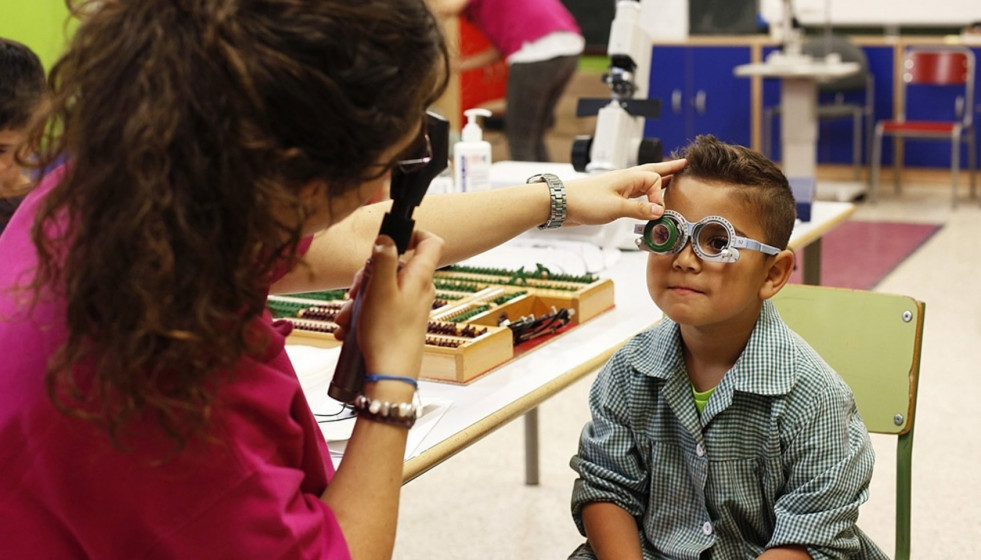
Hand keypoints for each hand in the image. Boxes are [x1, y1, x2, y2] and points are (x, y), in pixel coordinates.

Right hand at [340, 230, 442, 378]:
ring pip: (382, 289)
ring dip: (360, 300)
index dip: (413, 233)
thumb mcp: (379, 290)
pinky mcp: (402, 322)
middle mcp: (419, 289)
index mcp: (419, 277)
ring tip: (346, 318)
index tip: (389, 238)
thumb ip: (384, 259)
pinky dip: (363, 315)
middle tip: (354, 291)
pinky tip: (349, 329)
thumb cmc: (387, 335)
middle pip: (395, 266)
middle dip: (368, 275)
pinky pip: (380, 308)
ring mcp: (411, 306)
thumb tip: (387, 236)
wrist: (391, 376)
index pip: (430, 242)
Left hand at [563, 159, 686, 225]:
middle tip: (684, 165)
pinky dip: (645, 195)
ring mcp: (619, 188)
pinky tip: (646, 199)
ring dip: (658, 181)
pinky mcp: (612, 198)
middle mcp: (625, 179)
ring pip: (644, 182)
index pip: (654, 181)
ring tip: (671, 179)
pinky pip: (635, 194)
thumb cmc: (584, 201)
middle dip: (669, 169)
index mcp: (628, 177)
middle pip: (652, 172)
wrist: (560, 203)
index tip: (657, 212)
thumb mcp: (616, 207)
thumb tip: (659, 211)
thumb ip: (639, 209)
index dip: (659, 196)